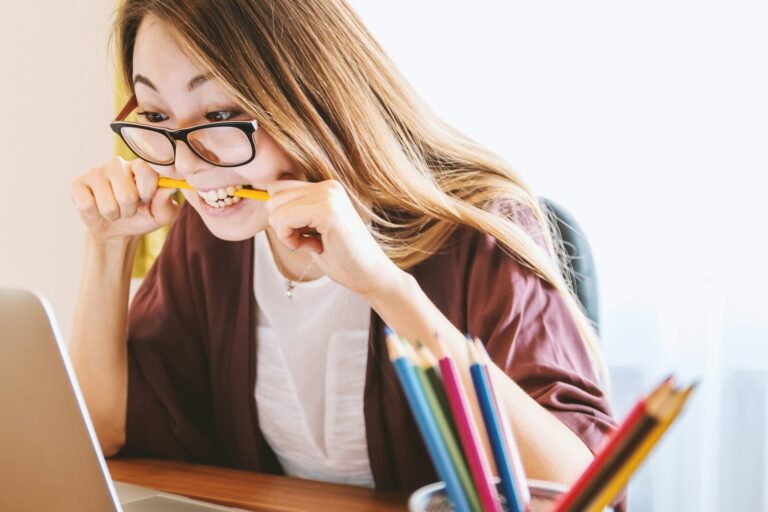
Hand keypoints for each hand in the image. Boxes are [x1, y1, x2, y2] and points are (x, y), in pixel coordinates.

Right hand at [70, 157, 179, 243]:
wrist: (117, 231)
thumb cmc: (143, 217)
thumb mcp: (162, 215)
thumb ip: (167, 203)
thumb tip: (169, 188)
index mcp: (140, 165)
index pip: (146, 171)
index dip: (147, 192)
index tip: (146, 199)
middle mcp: (117, 163)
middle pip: (126, 195)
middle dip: (130, 210)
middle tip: (128, 208)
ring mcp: (95, 171)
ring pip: (108, 205)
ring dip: (114, 215)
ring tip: (114, 210)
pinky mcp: (77, 184)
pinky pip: (88, 206)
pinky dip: (96, 215)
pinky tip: (97, 208)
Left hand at [265, 179, 401, 296]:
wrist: (371, 276)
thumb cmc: (341, 258)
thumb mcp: (312, 230)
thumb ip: (294, 213)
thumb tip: (264, 199)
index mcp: (326, 188)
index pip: (278, 188)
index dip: (282, 216)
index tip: (304, 235)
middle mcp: (328, 186)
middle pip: (273, 197)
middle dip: (282, 225)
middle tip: (309, 241)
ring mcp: (329, 195)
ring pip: (275, 208)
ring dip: (287, 233)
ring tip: (314, 243)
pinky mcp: (327, 210)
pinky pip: (283, 219)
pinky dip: (291, 240)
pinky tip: (315, 247)